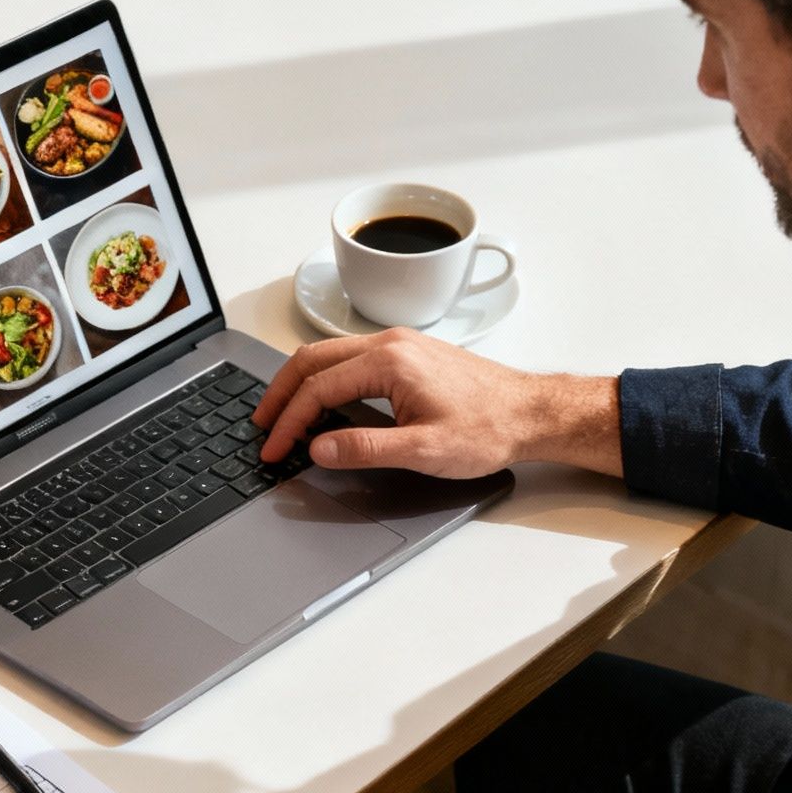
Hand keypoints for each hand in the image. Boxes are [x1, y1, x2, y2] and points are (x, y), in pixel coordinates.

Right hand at [252, 328, 623, 479]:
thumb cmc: (488, 428)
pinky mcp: (408, 354)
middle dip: (280, 394)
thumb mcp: (424, 449)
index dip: (289, 423)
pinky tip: (322, 404)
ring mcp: (399, 345)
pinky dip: (324, 379)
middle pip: (312, 360)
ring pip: (328, 356)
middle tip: (260, 425)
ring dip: (300, 384)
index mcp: (388, 362)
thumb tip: (318, 448)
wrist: (531, 413)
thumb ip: (365, 448)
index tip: (273, 449)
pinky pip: (349, 359)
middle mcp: (389, 343)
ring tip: (282, 415)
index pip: (318, 389)